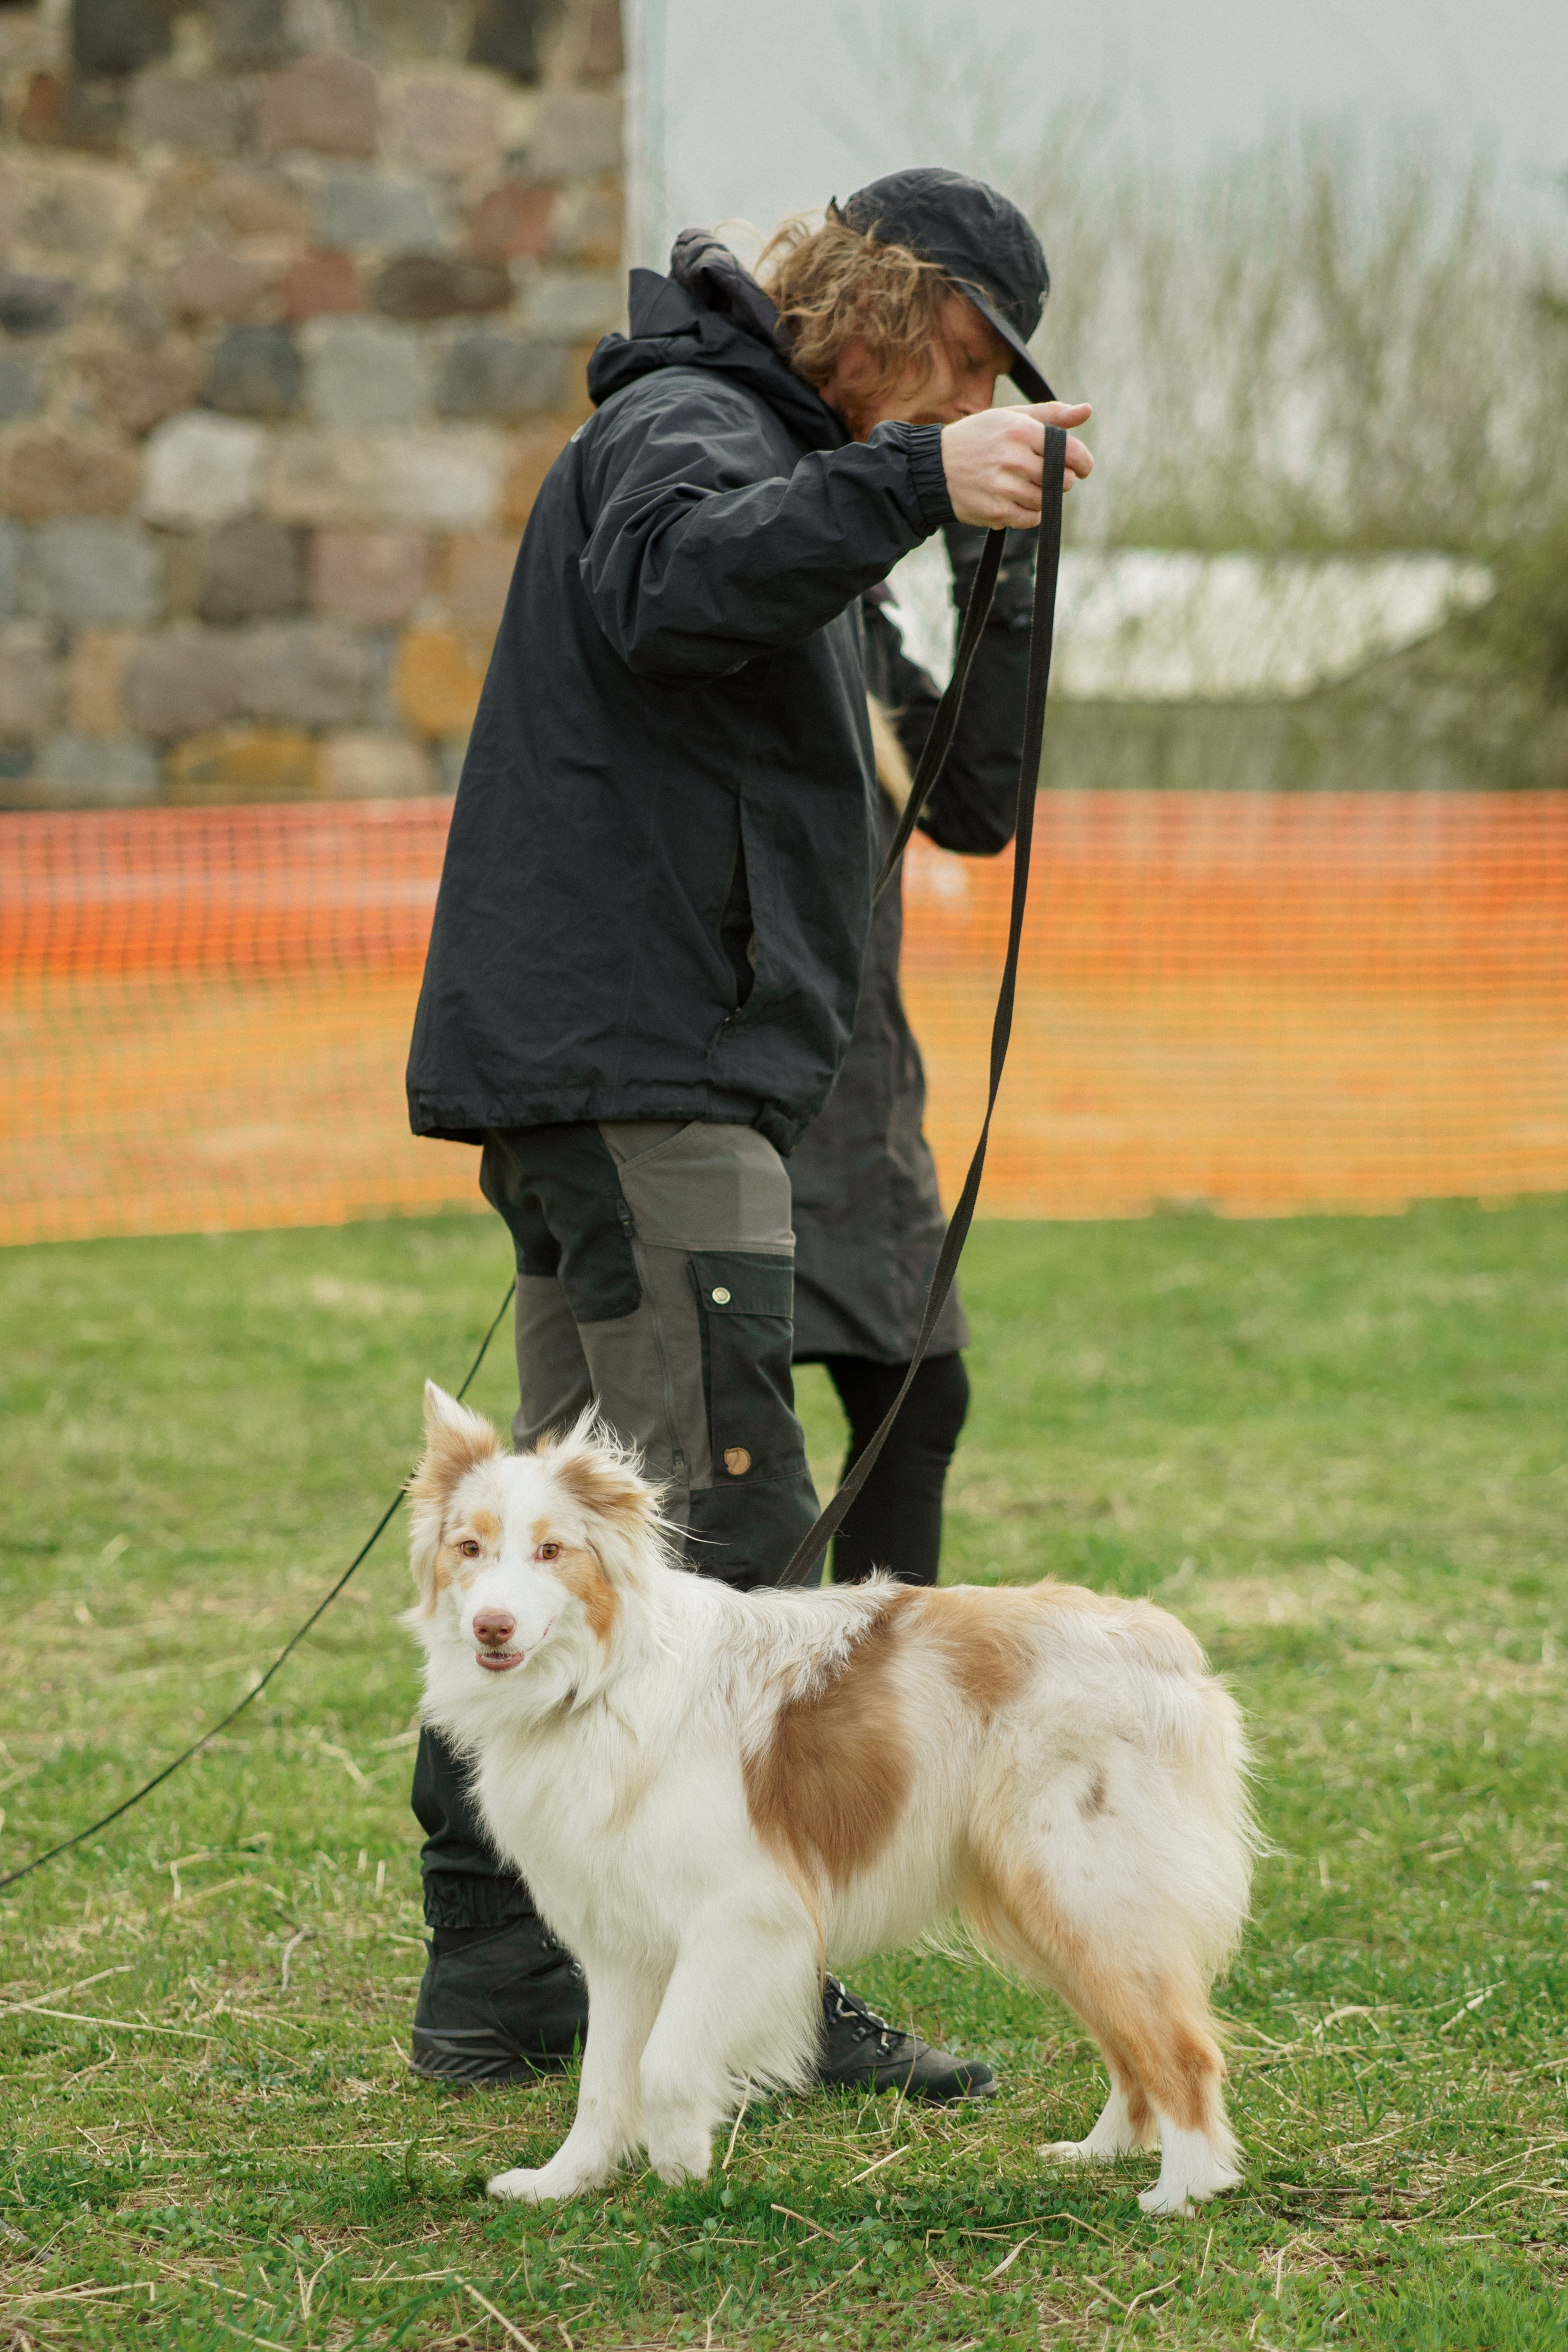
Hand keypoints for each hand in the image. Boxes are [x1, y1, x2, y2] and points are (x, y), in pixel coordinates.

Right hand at [940, 402, 1092, 528]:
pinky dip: (1029, 513)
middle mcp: (1013, 458)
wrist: (934, 467)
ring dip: (1042, 496)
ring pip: (1046, 501)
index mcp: (1020, 430)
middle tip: (1044, 475)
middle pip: (1062, 480)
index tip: (1083, 468)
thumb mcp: (1011, 417)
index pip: (1070, 452)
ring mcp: (1003, 487)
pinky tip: (1015, 500)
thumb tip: (1087, 411)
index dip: (1083, 463)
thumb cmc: (978, 438)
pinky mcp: (995, 511)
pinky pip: (1030, 519)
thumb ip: (1051, 415)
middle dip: (1059, 480)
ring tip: (1022, 486)